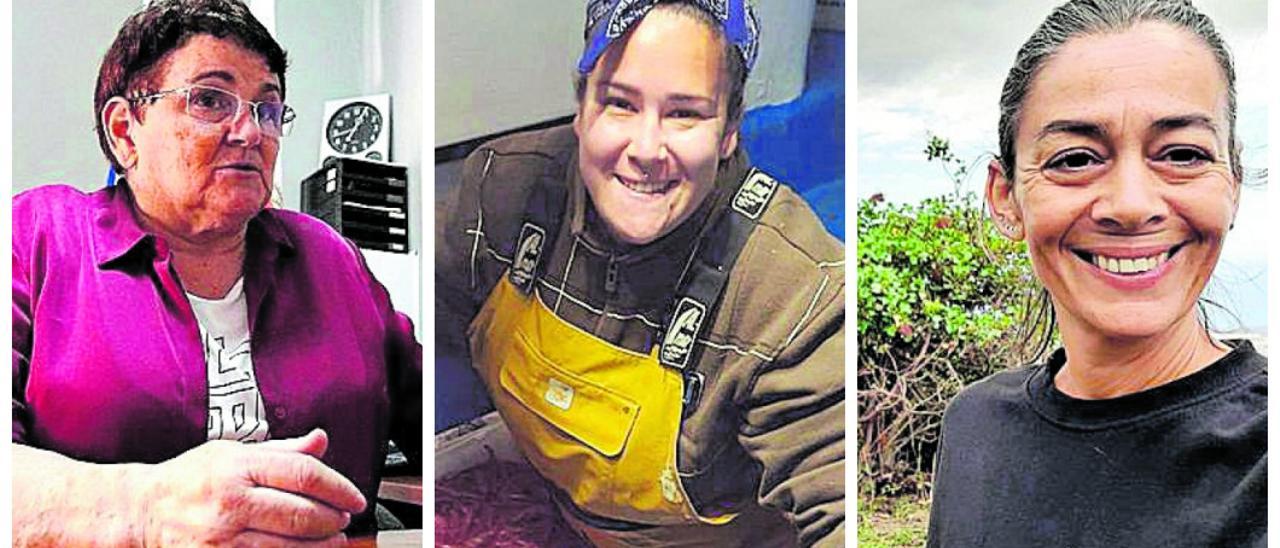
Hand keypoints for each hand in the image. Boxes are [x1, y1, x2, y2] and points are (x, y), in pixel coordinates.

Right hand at [138, 429, 366, 546]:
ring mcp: (220, 538)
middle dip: (333, 520)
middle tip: (343, 519)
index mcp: (237, 466)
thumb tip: (320, 441)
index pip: (304, 474)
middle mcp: (229, 502)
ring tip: (332, 540)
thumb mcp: (232, 451)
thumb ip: (281, 451)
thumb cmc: (189, 480)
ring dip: (320, 547)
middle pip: (302, 515)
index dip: (339, 488)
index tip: (355, 498)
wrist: (139, 512)